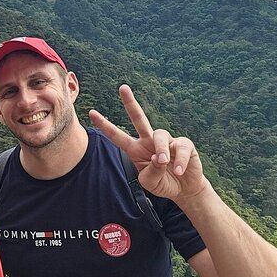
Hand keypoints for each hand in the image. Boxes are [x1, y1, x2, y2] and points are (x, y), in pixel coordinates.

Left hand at [89, 84, 208, 201]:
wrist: (184, 189)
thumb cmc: (162, 183)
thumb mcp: (150, 182)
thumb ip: (151, 172)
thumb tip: (159, 157)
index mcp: (135, 149)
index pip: (117, 136)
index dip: (105, 125)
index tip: (91, 113)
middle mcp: (149, 140)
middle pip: (138, 118)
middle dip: (130, 103)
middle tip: (122, 87)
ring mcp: (167, 140)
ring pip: (160, 135)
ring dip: (161, 151)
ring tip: (164, 163)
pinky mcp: (184, 144)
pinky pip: (180, 147)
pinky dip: (179, 160)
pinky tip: (179, 170)